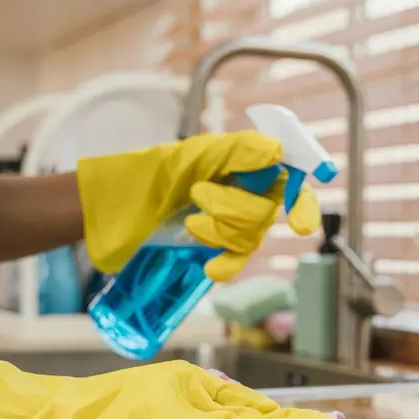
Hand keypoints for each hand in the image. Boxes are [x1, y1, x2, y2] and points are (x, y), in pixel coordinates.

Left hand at [77, 131, 321, 281]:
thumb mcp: (192, 155)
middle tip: (198, 196)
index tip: (301, 224)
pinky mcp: (216, 252)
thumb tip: (277, 152)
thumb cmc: (152, 174)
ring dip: (218, 232)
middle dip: (232, 209)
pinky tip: (209, 267)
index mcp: (247, 167)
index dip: (303, 203)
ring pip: (250, 238)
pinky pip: (236, 263)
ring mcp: (232, 226)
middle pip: (266, 214)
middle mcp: (247, 195)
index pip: (291, 183)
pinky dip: (226, 266)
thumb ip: (237, 151)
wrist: (116, 208)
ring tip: (188, 223)